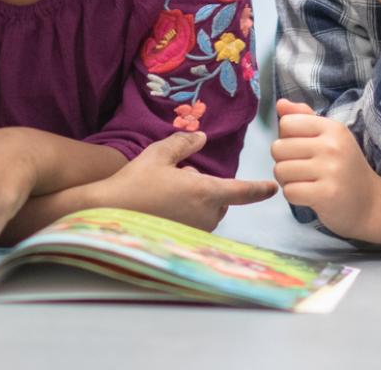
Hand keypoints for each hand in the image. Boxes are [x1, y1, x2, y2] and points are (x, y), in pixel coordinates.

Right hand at [91, 131, 276, 231]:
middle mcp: (205, 216)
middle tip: (178, 178)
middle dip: (207, 189)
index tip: (273, 188)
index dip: (259, 189)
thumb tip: (201, 137)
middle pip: (220, 200)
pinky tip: (161, 209)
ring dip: (196, 202)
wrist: (106, 215)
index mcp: (204, 192)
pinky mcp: (182, 242)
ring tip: (166, 193)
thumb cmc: (133, 183)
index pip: (241, 192)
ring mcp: (194, 232)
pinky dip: (185, 215)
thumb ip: (183, 144)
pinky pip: (193, 225)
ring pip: (206, 213)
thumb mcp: (158, 155)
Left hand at [272, 99, 380, 238]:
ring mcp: (331, 170)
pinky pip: (289, 192)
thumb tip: (280, 104)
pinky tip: (309, 195)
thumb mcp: (330, 137)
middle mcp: (333, 146)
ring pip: (280, 170)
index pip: (287, 124)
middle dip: (283, 161)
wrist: (370, 202)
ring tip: (305, 182)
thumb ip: (304, 118)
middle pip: (278, 148)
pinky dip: (294, 196)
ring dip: (287, 180)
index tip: (301, 150)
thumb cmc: (344, 167)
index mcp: (333, 128)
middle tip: (302, 170)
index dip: (286, 139)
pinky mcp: (327, 194)